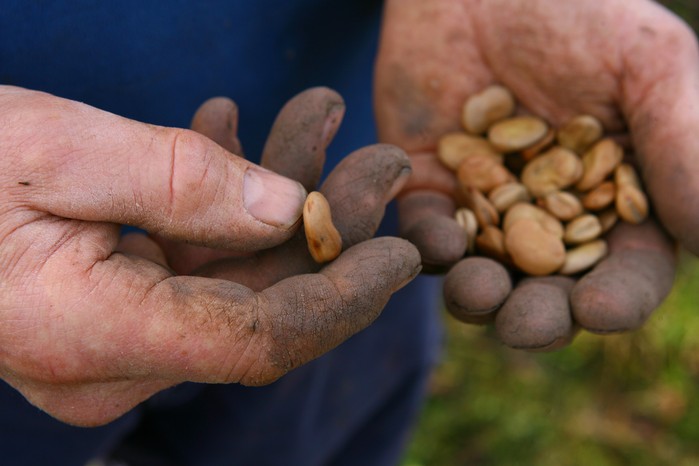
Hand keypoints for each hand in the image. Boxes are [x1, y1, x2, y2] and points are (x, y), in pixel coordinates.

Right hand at [0, 86, 419, 425]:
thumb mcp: (55, 152)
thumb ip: (180, 183)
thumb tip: (291, 210)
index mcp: (98, 337)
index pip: (262, 342)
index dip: (344, 298)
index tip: (401, 252)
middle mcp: (117, 358)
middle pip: (265, 303)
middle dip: (332, 226)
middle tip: (382, 157)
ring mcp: (118, 335)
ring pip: (238, 272)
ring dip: (285, 194)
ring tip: (318, 118)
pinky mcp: (118, 302)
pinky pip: (195, 257)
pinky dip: (227, 198)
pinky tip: (240, 133)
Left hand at [374, 0, 695, 348]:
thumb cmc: (576, 10)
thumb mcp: (647, 65)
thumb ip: (682, 145)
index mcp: (616, 198)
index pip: (627, 268)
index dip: (618, 297)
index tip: (602, 312)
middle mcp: (549, 215)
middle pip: (550, 289)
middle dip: (540, 315)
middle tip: (524, 325)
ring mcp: (485, 206)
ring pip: (484, 274)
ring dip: (480, 295)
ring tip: (477, 293)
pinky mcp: (427, 187)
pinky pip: (425, 232)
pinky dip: (430, 246)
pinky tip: (437, 241)